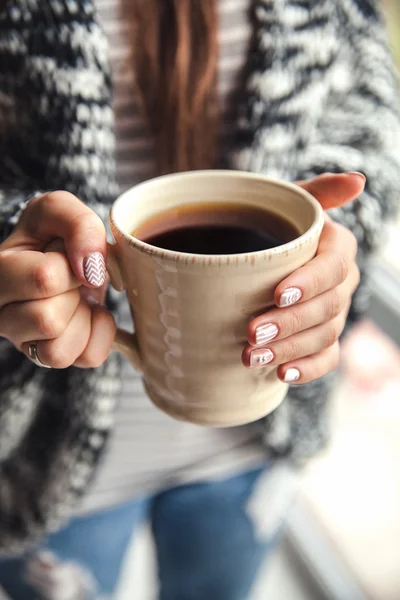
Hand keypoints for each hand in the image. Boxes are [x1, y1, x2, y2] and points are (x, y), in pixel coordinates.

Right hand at [0, 191, 115, 367]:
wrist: (60, 253)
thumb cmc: (52, 233)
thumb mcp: (60, 210)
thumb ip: (78, 224)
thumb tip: (91, 268)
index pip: (45, 279)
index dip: (72, 265)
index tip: (69, 256)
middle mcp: (1, 314)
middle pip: (48, 320)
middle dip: (75, 293)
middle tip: (71, 279)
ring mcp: (23, 341)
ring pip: (58, 352)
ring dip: (82, 319)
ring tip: (76, 297)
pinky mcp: (50, 357)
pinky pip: (86, 358)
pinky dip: (100, 335)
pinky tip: (89, 314)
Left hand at [242, 172, 364, 383]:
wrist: (257, 252)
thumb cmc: (271, 223)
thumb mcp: (288, 201)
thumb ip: (318, 191)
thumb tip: (358, 181)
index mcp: (337, 247)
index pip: (333, 266)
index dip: (310, 282)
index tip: (277, 294)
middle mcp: (341, 282)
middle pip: (327, 307)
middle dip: (290, 323)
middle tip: (252, 333)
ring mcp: (334, 313)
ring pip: (324, 336)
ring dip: (290, 350)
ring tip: (251, 357)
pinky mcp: (323, 338)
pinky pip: (326, 359)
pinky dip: (306, 369)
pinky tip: (280, 375)